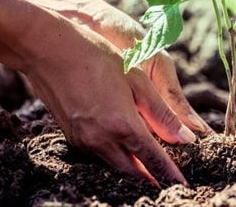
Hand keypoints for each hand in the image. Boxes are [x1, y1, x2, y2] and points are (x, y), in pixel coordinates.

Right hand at [22, 11, 197, 185]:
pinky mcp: (72, 138)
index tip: (182, 184)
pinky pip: (99, 155)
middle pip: (133, 171)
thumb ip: (162, 113)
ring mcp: (83, 141)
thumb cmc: (97, 58)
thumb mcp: (138, 80)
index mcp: (123, 125)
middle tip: (168, 175)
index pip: (153, 161)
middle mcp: (102, 140)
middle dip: (151, 176)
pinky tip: (124, 146)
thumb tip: (186, 138)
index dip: (169, 174)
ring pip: (115, 165)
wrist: (48, 51)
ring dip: (133, 168)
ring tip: (150, 164)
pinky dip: (116, 156)